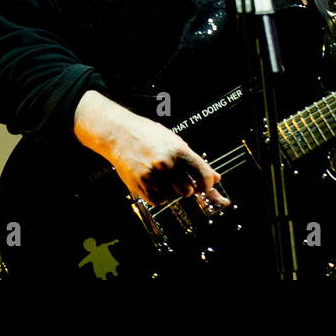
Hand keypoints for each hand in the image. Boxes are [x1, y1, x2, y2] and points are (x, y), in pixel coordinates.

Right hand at [74, 90, 230, 207]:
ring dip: (173, 191)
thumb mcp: (175, 142)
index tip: (206, 184)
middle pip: (188, 191)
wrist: (120, 135)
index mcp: (178, 151)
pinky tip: (156, 183)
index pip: (203, 176)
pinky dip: (160, 195)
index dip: (207, 183)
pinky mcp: (140, 186)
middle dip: (187, 187)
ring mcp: (152, 177)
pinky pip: (158, 200)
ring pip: (173, 196)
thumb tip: (215, 177)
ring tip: (165, 177)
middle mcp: (166, 165)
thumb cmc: (148, 135)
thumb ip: (196, 161)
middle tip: (181, 178)